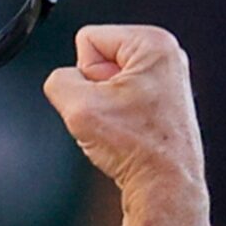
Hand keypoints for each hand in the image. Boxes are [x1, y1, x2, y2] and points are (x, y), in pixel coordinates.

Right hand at [41, 25, 206, 202]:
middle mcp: (166, 57)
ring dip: (106, 107)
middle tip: (113, 117)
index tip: (103, 100)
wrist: (165, 187)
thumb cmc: (141, 150)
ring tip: (123, 127)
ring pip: (109, 83)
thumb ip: (57, 80)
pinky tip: (129, 134)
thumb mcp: (78, 107)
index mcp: (153, 43)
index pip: (87, 39)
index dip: (84, 73)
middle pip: (99, 59)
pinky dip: (119, 118)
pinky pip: (122, 100)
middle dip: (95, 90)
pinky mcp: (164, 102)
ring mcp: (167, 80)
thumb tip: (61, 80)